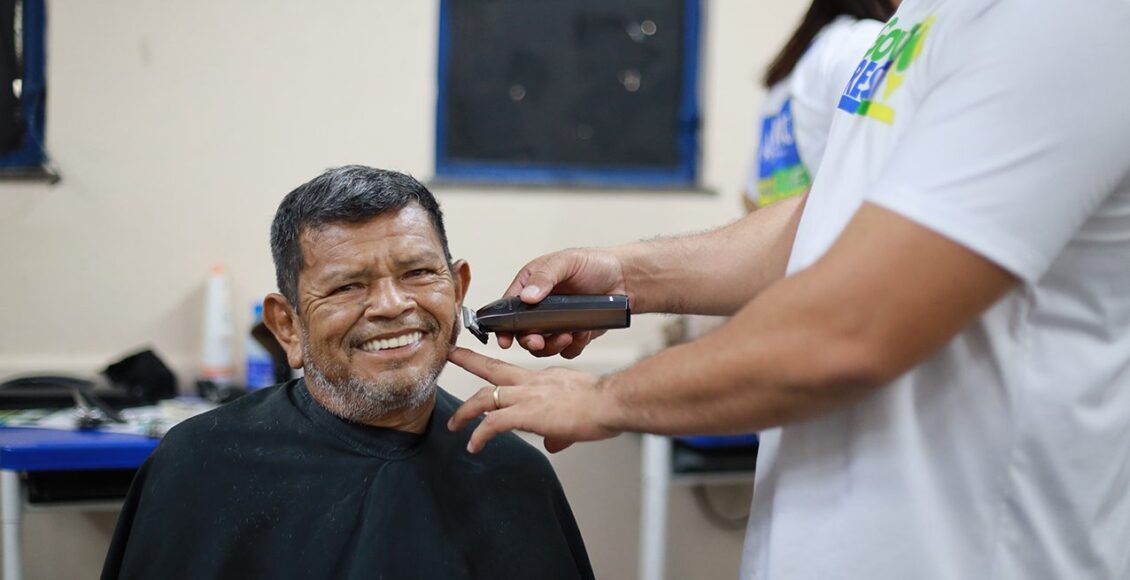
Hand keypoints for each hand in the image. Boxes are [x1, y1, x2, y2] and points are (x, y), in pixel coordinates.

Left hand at [446, 347, 621, 453]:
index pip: (516, 375)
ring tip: (454, 424)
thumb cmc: (605, 404)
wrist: (611, 401)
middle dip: (469, 362)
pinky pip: (493, 424)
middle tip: (453, 356)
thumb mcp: (578, 411)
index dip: (501, 375)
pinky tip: (474, 445)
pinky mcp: (526, 414)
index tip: (490, 369)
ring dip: (466, 411)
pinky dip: (480, 434)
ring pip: (485, 397)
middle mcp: (532, 382)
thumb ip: (560, 428)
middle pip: (492, 370)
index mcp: (545, 378)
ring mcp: (527, 396)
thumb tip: (553, 443)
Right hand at [498, 248, 626, 357]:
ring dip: (552, 345)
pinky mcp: (574, 335)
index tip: (504, 339)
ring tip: (568, 334)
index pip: (508, 309)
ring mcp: (556, 323)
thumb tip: (527, 296)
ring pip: (543, 346)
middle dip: (530, 341)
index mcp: (530, 287)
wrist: (624, 278)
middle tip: (539, 341)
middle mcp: (539, 308)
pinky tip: (583, 332)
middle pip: (523, 333)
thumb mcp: (566, 262)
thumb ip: (545, 277)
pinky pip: (567, 350)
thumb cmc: (594, 264)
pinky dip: (573, 346)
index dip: (502, 326)